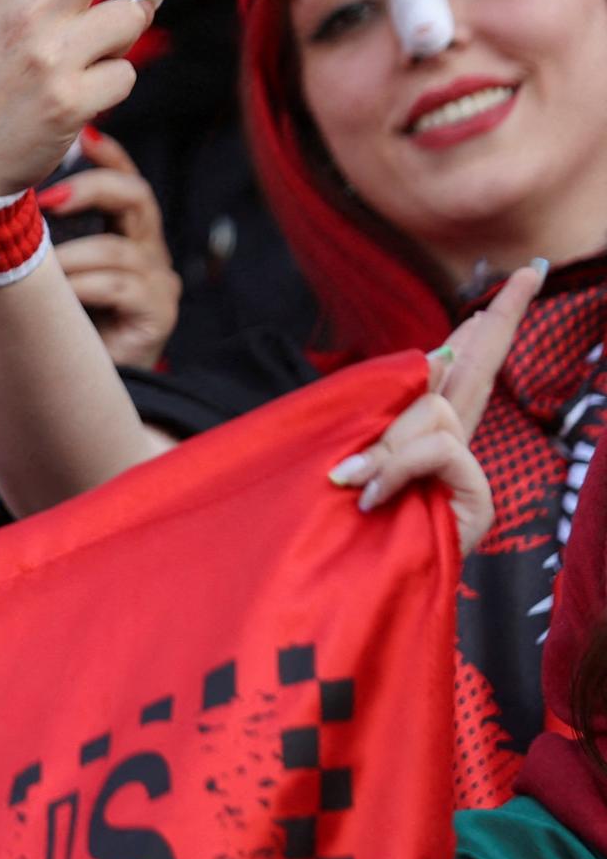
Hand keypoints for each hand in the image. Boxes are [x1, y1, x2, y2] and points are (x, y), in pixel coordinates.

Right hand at [0, 0, 186, 196]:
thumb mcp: (1, 27)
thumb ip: (65, 2)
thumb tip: (150, 0)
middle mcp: (28, 10)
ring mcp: (50, 54)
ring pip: (132, 21)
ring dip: (113, 46)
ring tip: (66, 73)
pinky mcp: (72, 99)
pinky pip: (126, 76)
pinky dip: (106, 91)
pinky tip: (66, 106)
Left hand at [48, 131, 180, 367]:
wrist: (68, 387)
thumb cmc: (54, 322)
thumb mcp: (44, 268)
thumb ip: (36, 232)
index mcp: (125, 234)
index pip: (126, 181)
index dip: (109, 155)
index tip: (85, 133)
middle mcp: (147, 252)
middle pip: (137, 197)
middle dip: (91, 189)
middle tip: (46, 201)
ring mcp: (157, 284)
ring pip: (115, 249)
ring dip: (67, 258)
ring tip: (36, 271)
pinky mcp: (158, 314)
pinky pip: (117, 286)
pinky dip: (81, 287)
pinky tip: (58, 297)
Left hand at [326, 263, 544, 556]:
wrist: (337, 586)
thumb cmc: (329, 519)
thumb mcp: (348, 454)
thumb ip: (383, 414)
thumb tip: (436, 360)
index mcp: (422, 427)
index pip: (460, 362)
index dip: (492, 322)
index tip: (529, 273)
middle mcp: (451, 441)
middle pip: (475, 367)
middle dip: (502, 319)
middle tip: (530, 273)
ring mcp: (465, 469)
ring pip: (432, 412)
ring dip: (386, 446)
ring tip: (354, 486)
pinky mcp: (474, 495)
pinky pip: (437, 448)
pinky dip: (397, 467)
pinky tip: (373, 497)